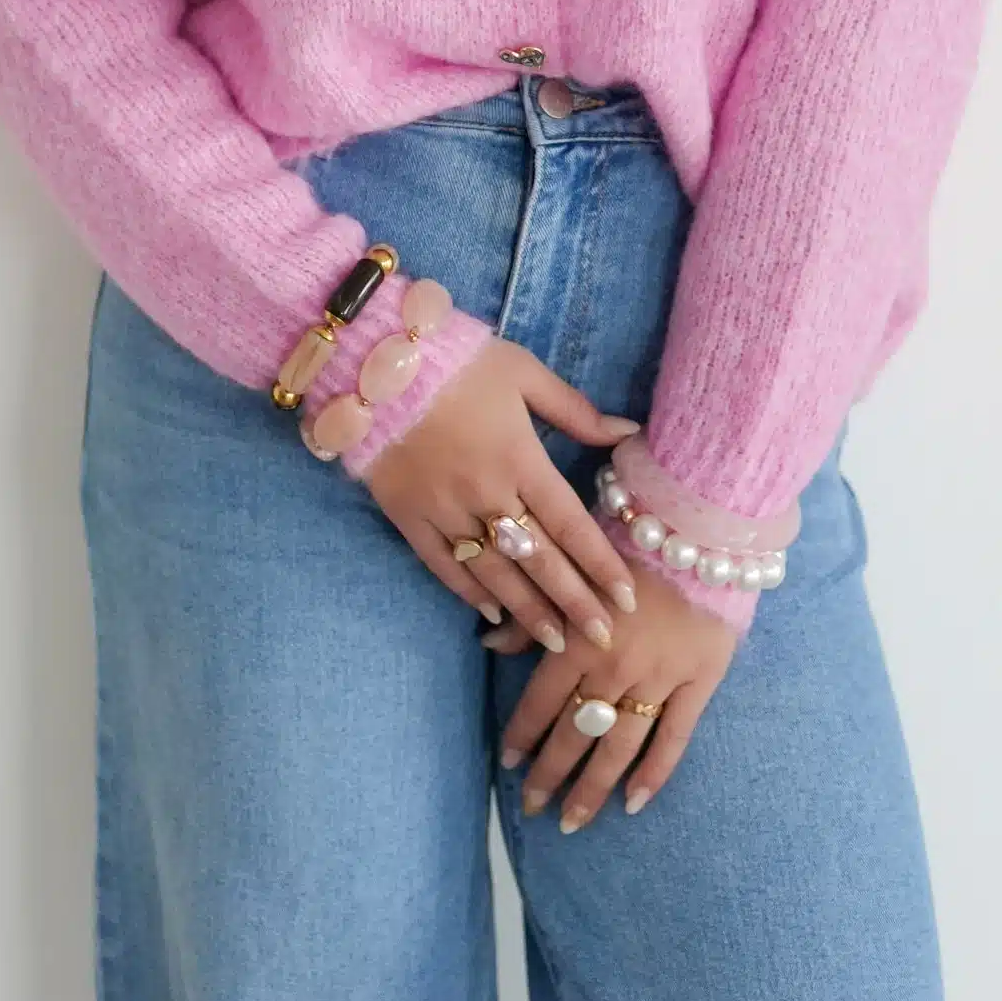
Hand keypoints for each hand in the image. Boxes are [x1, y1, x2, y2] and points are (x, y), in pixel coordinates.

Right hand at [359, 338, 643, 656]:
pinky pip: (442, 565)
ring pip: (494, 573)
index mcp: (520, 458)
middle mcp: (487, 493)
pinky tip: (492, 614)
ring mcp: (444, 509)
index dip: (601, 564)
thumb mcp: (522, 372)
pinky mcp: (408, 516)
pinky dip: (469, 592)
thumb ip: (574, 409)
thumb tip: (628, 432)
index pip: (571, 524)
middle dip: (574, 603)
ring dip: (528, 610)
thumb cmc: (457, 360)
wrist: (373, 359)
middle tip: (604, 639)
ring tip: (556, 641)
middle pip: (539, 559)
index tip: (628, 599)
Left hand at [489, 565, 735, 828]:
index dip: (523, 735)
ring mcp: (659, 679)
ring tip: (573, 821)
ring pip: (619, 745)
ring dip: (593, 787)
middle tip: (534, 808)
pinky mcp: (700, 682)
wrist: (702, 527)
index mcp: (579, 638)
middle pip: (576, 732)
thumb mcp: (571, 571)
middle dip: (551, 774)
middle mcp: (614, 666)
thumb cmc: (628, 541)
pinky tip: (633, 804)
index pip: (541, 701)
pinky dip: (654, 774)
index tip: (509, 764)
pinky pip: (675, 738)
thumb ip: (533, 613)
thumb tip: (486, 643)